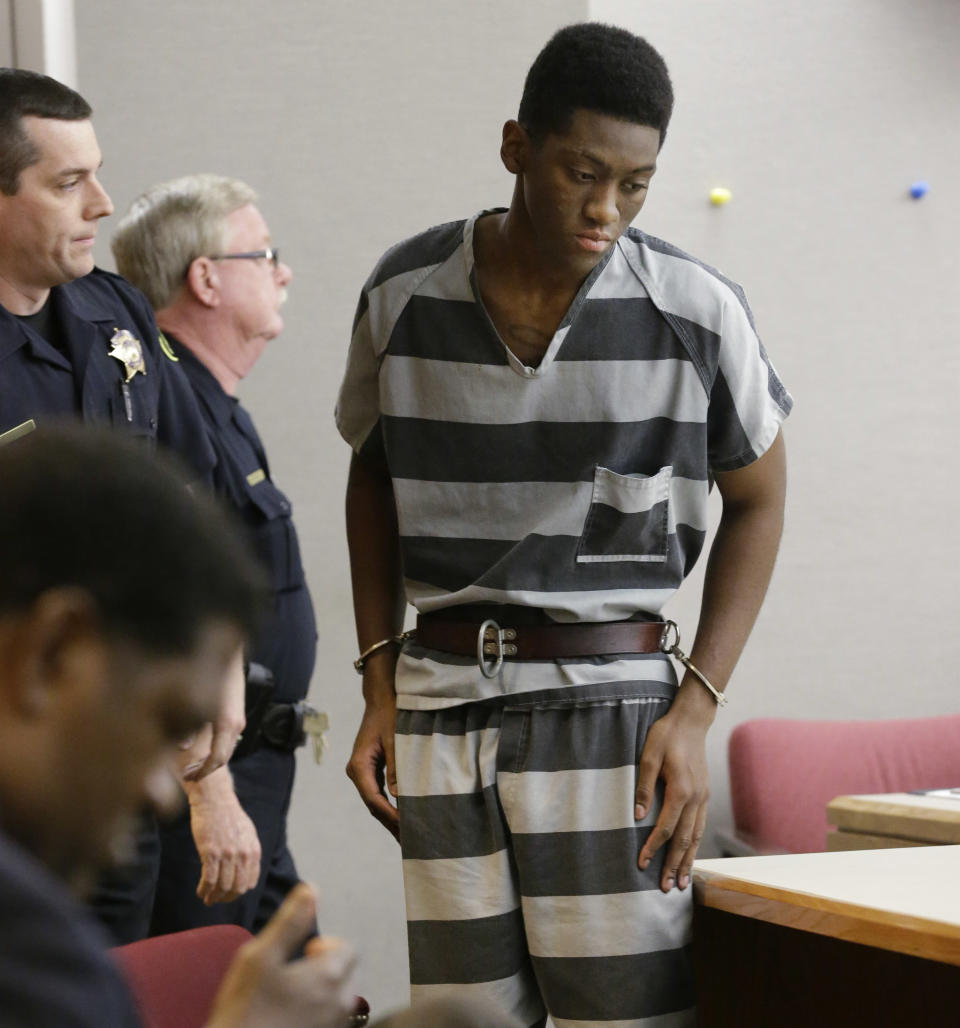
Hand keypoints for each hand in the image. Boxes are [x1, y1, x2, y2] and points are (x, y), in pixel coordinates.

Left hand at [183, 647, 245, 780]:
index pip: (217, 759)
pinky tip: (199, 744)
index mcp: (226, 724)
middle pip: (223, 756)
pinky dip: (214, 746)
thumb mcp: (196, 701)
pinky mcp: (235, 712)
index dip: (202, 772)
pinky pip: (226, 737)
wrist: (228, 652)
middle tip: (186, 774)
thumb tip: (180, 746)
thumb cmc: (210, 674)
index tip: (187, 777)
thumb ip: (188, 725)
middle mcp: (235, 723)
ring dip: (209, 757)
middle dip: (205, 768)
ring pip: (225, 747)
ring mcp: (237, 718)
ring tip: (190, 762)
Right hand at [185, 766, 261, 904]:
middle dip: (226, 898)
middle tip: (217, 900)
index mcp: (254, 851)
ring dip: (214, 897)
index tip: (229, 894)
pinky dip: (204, 890)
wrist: (214, 800)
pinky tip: (200, 892)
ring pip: (222, 887)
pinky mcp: (211, 853)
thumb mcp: (247, 834)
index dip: (238, 892)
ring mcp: (227, 854)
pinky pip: (209, 880)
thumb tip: (246, 874)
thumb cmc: (229, 816)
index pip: (250, 882)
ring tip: (207, 898)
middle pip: (237, 888)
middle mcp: (243, 854)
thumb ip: (248, 853)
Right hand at [206, 884, 356, 1027]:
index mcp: (330, 976)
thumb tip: (311, 889)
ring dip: (323, 993)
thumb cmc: (245, 1008)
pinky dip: (318, 1014)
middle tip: (293, 974)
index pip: (348, 949)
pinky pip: (331, 1022)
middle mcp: (341, 1004)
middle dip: (326, 968)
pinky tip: (291, 1017)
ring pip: (340, 1001)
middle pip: (347, 975)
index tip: (303, 952)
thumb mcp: (260, 956)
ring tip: (290, 997)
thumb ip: (290, 921)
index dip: (325, 946)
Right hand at [345, 689, 398, 839]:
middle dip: (391, 824)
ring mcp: (362, 772)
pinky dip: (390, 807)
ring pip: (376, 802)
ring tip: (409, 838)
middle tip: (410, 844)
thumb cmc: (389, 715)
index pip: (374, 800)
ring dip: (391, 819)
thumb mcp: (395, 740)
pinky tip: (404, 818)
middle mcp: (356, 772)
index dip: (391, 816)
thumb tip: (400, 797)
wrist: (381, 699)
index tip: (407, 829)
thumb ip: (397, 768)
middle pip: (373, 806)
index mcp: (359, 766)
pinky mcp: (370, 770)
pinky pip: (379, 794)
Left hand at [635, 683, 714, 892]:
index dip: (652, 848)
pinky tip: (690, 856)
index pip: (665, 828)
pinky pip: (701, 826)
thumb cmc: (666, 735)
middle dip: (674, 865)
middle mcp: (696, 798)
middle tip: (666, 888)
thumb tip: (637, 817)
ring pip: (696, 836)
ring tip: (681, 882)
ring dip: (688, 861)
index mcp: (680, 790)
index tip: (641, 864)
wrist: (691, 721)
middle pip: (684, 839)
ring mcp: (704, 797)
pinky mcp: (705, 794)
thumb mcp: (648, 755)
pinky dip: (695, 845)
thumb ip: (643, 786)